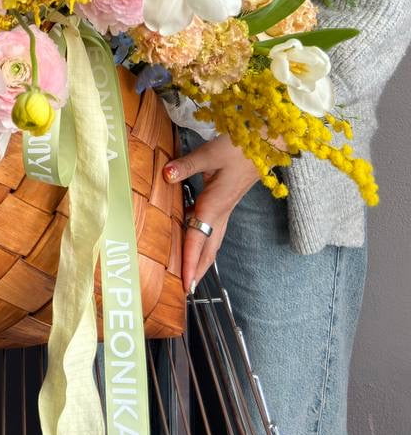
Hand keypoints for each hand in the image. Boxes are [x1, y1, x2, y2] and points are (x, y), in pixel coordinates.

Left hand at [163, 137, 262, 292]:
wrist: (267, 143)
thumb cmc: (240, 147)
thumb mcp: (210, 153)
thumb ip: (186, 165)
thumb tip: (166, 175)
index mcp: (215, 205)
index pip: (199, 240)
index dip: (190, 263)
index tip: (186, 285)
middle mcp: (221, 213)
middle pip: (208, 249)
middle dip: (197, 270)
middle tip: (186, 290)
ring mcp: (225, 209)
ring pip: (212, 242)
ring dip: (201, 260)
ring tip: (189, 275)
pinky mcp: (225, 202)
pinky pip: (212, 230)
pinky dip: (202, 242)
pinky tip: (192, 240)